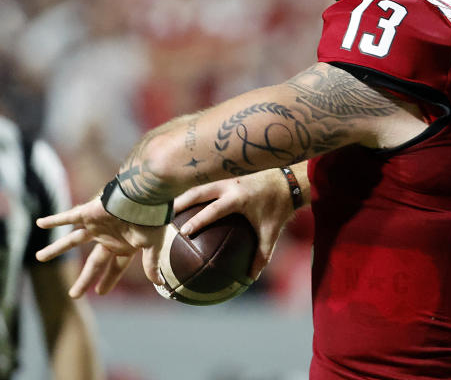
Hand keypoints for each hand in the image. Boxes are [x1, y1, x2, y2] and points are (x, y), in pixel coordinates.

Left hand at [36, 198, 165, 290]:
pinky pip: (67, 217)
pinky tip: (39, 223)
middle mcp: (108, 237)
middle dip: (84, 279)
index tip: (100, 292)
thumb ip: (151, 263)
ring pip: (71, 241)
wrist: (144, 194)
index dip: (108, 280)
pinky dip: (53, 220)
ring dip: (55, 249)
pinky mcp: (88, 213)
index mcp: (124, 245)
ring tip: (38, 257)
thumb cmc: (151, 218)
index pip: (115, 267)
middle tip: (73, 295)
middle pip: (94, 263)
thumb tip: (158, 282)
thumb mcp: (152, 244)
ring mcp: (96, 226)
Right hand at [172, 169, 297, 279]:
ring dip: (182, 194)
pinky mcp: (225, 172)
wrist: (288, 180)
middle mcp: (229, 183)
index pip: (213, 209)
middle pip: (197, 191)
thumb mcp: (271, 233)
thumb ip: (260, 256)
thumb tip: (249, 279)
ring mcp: (225, 175)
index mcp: (238, 197)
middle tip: (162, 215)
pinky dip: (192, 189)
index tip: (183, 232)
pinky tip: (182, 200)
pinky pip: (204, 180)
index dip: (197, 220)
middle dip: (179, 202)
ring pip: (197, 183)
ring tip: (165, 206)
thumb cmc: (279, 208)